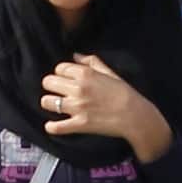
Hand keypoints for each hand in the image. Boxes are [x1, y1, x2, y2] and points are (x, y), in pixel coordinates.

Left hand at [43, 56, 170, 161]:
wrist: (134, 115)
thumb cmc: (124, 93)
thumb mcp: (109, 72)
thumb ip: (91, 61)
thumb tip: (75, 56)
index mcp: (85, 73)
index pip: (59, 68)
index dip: (61, 73)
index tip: (65, 79)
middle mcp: (78, 88)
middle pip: (48, 82)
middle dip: (51, 86)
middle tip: (59, 92)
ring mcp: (77, 107)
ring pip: (46, 102)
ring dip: (49, 104)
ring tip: (56, 106)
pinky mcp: (79, 124)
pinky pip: (56, 127)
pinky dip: (52, 127)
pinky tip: (53, 125)